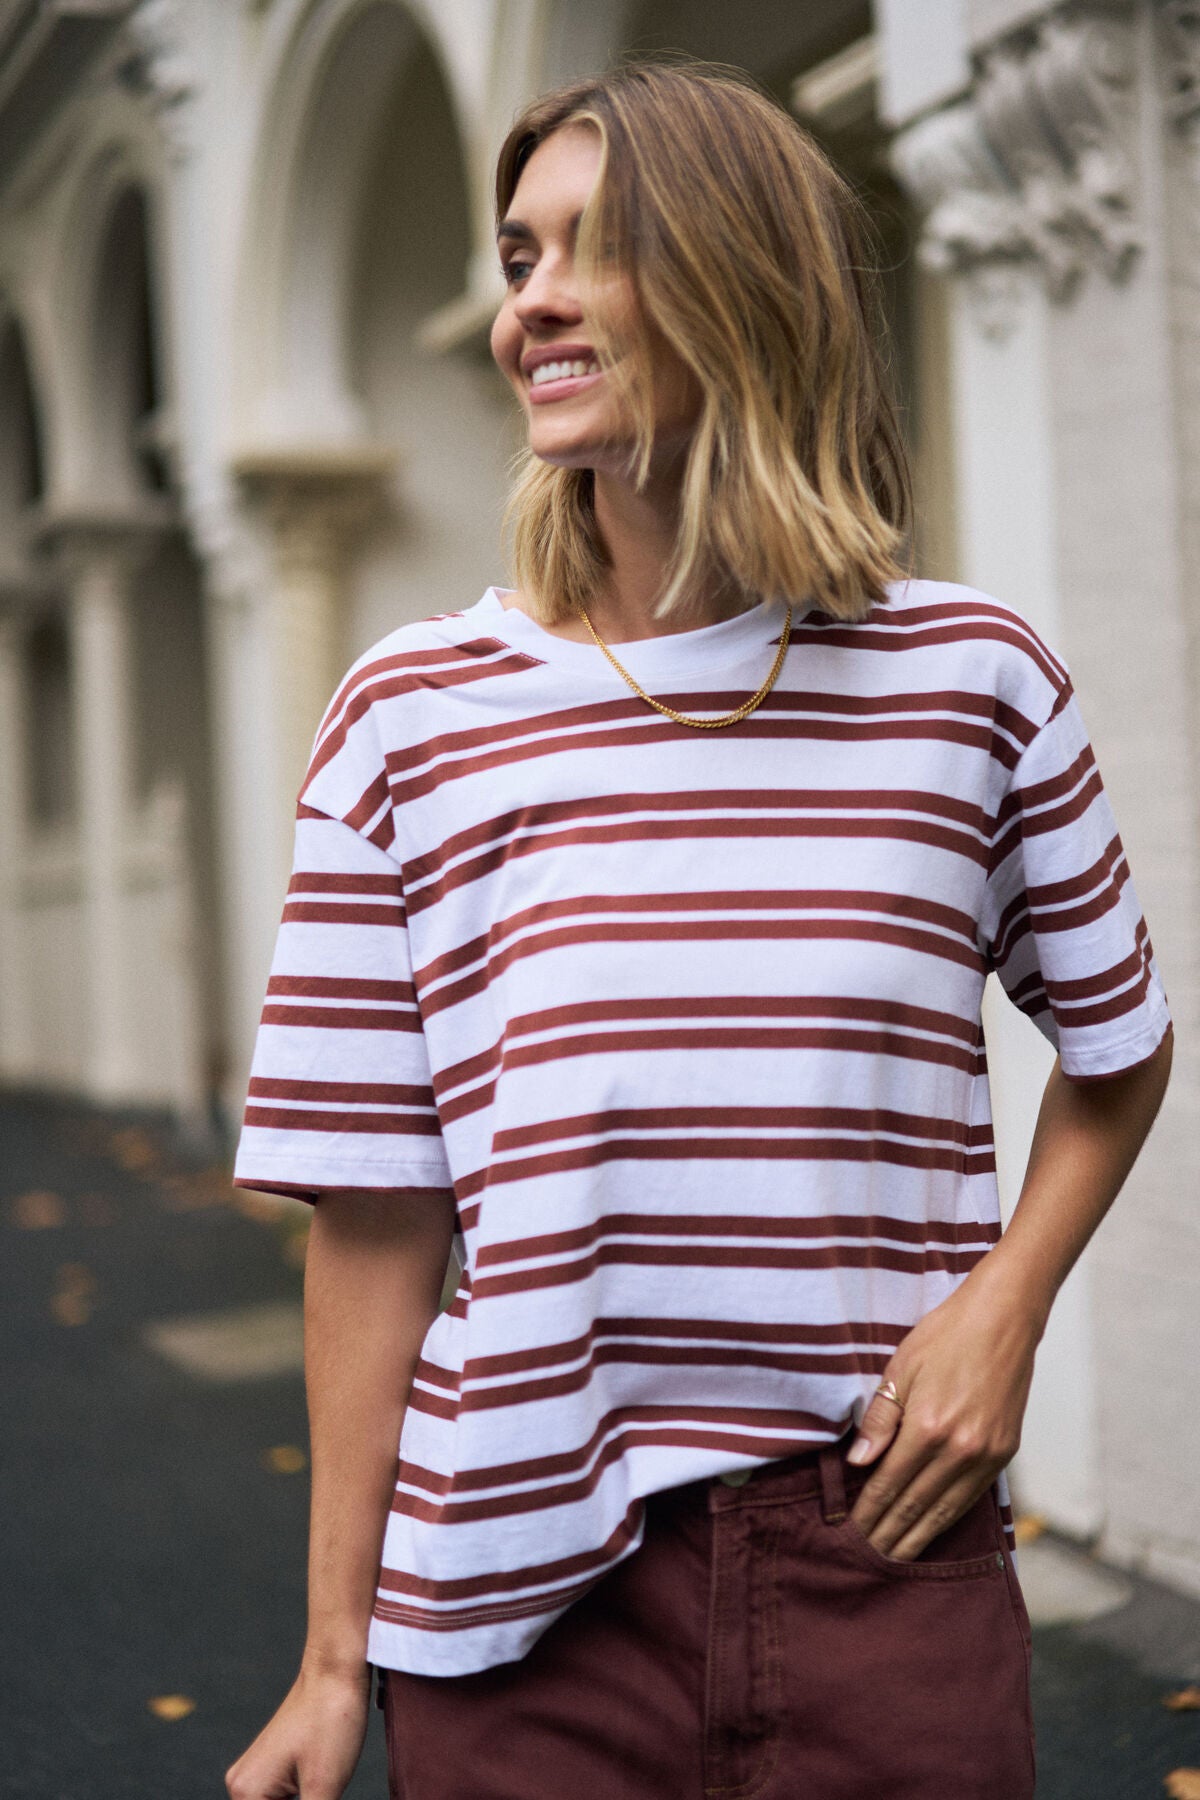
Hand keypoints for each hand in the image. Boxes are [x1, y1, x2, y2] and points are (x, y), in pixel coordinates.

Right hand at [224, 1663, 370, 1799]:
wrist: (338, 1669)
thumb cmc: (332, 1721)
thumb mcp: (325, 1790)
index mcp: (247, 1794)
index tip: (316, 1798)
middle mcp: (242, 1786)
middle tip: (323, 1794)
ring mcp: (256, 1776)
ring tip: (324, 1790)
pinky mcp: (274, 1769)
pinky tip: (322, 1794)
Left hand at [845, 1257, 1043, 1559]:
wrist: (1004, 1318)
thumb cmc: (946, 1335)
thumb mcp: (901, 1368)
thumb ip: (880, 1420)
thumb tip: (858, 1464)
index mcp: (928, 1427)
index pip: (889, 1484)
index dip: (869, 1511)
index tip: (850, 1533)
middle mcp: (960, 1449)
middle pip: (916, 1506)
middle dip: (888, 1534)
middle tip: (864, 1560)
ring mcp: (986, 1455)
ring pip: (946, 1511)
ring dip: (918, 1538)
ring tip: (894, 1558)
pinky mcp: (1004, 1453)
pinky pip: (970, 1498)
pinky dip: (948, 1519)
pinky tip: (932, 1531)